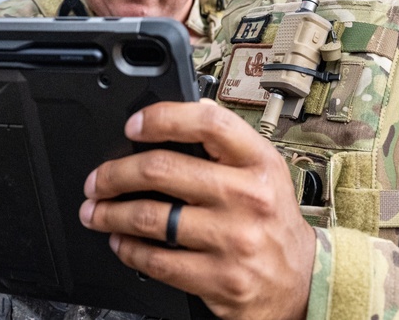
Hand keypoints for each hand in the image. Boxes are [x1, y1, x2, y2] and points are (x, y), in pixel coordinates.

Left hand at [80, 99, 314, 319]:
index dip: (163, 118)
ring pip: (152, 218)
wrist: (301, 280)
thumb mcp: (263, 172)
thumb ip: (224, 149)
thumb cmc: (273, 220)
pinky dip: (129, 250)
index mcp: (259, 162)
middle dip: (116, 174)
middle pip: (164, 170)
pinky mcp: (220, 279)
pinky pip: (158, 261)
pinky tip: (121, 243)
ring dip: (112, 214)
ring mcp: (233, 239)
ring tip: (97, 212)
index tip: (133, 125)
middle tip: (98, 180)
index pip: (208, 123)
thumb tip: (171, 125)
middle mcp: (248, 197)